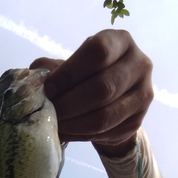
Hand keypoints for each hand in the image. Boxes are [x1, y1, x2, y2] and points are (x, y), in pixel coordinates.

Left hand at [30, 29, 153, 155]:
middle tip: (49, 113)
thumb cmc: (85, 77)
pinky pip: (106, 132)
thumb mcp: (71, 65)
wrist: (113, 101)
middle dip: (69, 104)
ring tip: (56, 125)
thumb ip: (52, 69)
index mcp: (120, 41)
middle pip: (102, 88)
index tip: (48, 90)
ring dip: (74, 124)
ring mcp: (143, 94)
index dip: (69, 73)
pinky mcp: (138, 121)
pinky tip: (68, 133)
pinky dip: (82, 136)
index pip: (97, 52)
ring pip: (104, 116)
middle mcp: (139, 64)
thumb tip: (35, 81)